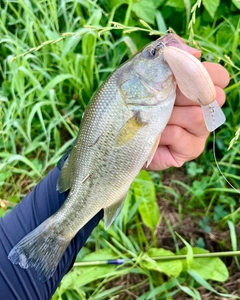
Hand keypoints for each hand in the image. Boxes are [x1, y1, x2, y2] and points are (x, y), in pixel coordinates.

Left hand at [147, 39, 229, 170]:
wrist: (120, 132)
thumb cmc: (134, 101)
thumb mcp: (145, 72)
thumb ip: (167, 57)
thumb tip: (195, 52)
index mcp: (198, 89)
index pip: (219, 76)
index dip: (205, 73)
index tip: (180, 74)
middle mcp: (204, 110)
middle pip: (212, 96)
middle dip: (182, 93)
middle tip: (161, 96)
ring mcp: (200, 132)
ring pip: (196, 116)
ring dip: (167, 114)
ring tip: (150, 117)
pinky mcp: (191, 150)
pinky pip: (178, 135)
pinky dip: (160, 131)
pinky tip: (152, 133)